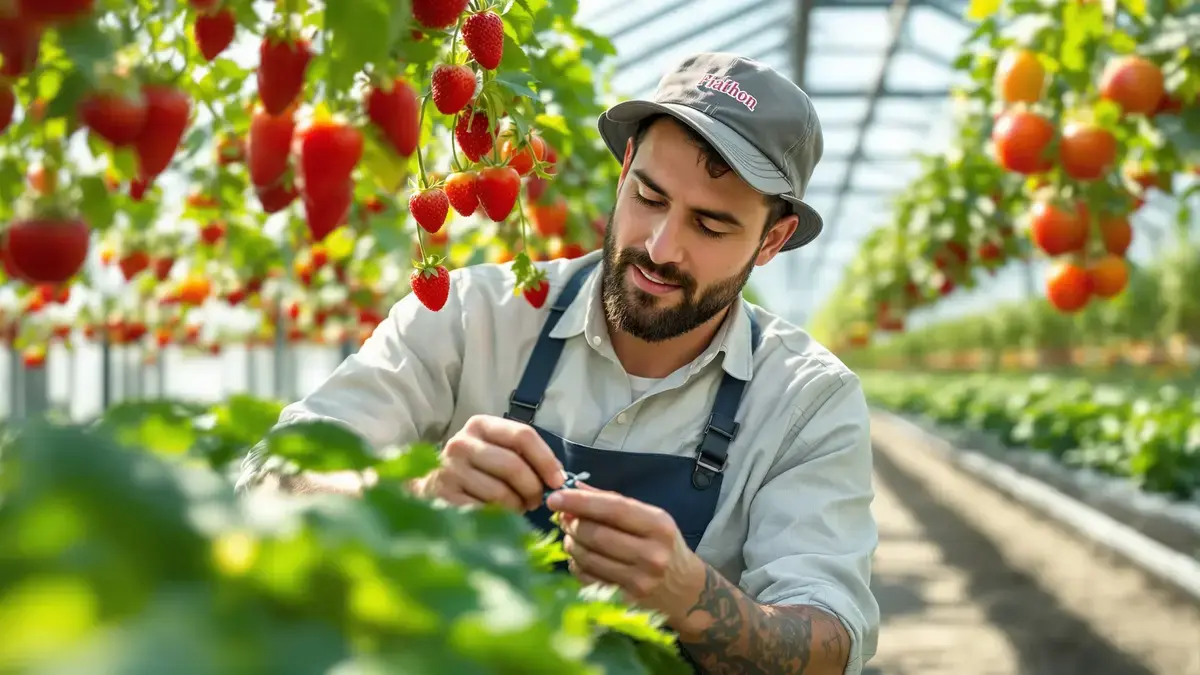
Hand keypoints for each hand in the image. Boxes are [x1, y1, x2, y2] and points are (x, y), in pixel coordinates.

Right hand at [412, 414, 565, 511]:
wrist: (428, 488)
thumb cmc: (474, 470)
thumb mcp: (496, 452)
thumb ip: (525, 457)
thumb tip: (559, 478)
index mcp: (480, 425)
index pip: (523, 436)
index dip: (546, 460)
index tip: (558, 481)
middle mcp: (461, 443)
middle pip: (514, 466)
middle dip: (533, 488)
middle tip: (536, 501)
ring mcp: (449, 470)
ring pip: (501, 493)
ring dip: (517, 507)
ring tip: (516, 508)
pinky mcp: (442, 497)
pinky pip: (484, 512)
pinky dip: (498, 519)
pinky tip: (499, 518)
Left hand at [546, 483, 704, 621]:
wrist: (685, 590)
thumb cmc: (663, 546)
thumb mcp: (649, 518)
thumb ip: (613, 501)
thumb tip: (575, 487)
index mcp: (658, 526)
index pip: (612, 509)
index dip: (580, 502)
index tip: (555, 498)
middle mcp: (651, 555)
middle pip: (595, 535)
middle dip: (572, 523)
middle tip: (563, 518)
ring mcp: (639, 582)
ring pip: (588, 558)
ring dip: (571, 543)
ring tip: (571, 536)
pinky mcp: (625, 602)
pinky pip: (587, 579)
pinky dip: (576, 565)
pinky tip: (581, 557)